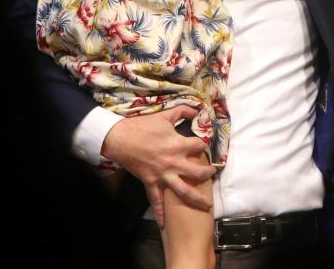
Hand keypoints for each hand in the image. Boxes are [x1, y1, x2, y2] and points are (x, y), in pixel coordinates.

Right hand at [101, 106, 214, 226]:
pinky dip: (160, 213)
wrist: (120, 139)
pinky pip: (156, 200)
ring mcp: (162, 175)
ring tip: (207, 204)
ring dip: (196, 198)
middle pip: (198, 172)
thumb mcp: (165, 115)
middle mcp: (174, 162)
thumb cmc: (143, 126)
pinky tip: (164, 224)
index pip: (200, 146)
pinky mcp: (150, 182)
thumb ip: (183, 111)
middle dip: (208, 173)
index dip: (205, 143)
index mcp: (178, 145)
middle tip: (213, 173)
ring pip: (183, 190)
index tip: (207, 144)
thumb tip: (198, 109)